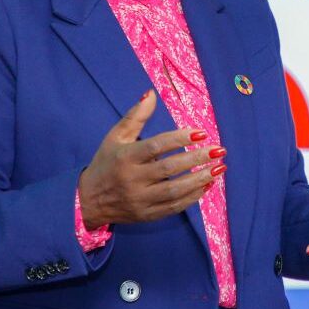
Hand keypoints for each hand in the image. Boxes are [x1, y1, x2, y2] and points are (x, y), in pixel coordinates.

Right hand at [78, 91, 225, 227]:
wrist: (88, 201)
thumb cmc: (106, 163)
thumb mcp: (115, 137)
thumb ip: (135, 116)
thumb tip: (152, 94)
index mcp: (125, 157)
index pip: (156, 146)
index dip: (180, 138)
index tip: (202, 132)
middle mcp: (133, 179)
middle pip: (169, 169)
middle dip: (196, 159)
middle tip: (219, 150)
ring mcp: (140, 199)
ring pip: (174, 191)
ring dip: (200, 180)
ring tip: (219, 168)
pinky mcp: (147, 215)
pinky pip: (174, 207)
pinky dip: (192, 198)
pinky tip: (207, 186)